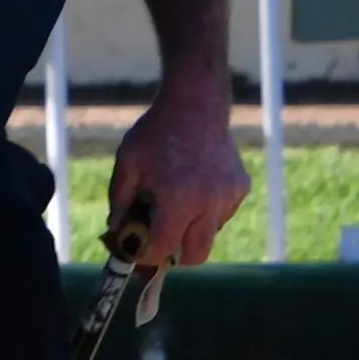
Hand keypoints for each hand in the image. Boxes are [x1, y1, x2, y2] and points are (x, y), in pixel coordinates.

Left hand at [108, 85, 248, 266]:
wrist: (195, 102)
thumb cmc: (156, 132)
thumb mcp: (127, 164)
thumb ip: (120, 204)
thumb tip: (118, 233)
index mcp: (178, 198)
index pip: (163, 249)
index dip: (145, 255)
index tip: (134, 250)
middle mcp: (208, 202)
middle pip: (196, 256)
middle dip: (174, 257)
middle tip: (158, 243)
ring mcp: (228, 195)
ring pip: (210, 235)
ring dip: (190, 231)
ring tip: (174, 203)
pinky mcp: (240, 187)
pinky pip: (222, 214)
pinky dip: (206, 212)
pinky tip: (193, 186)